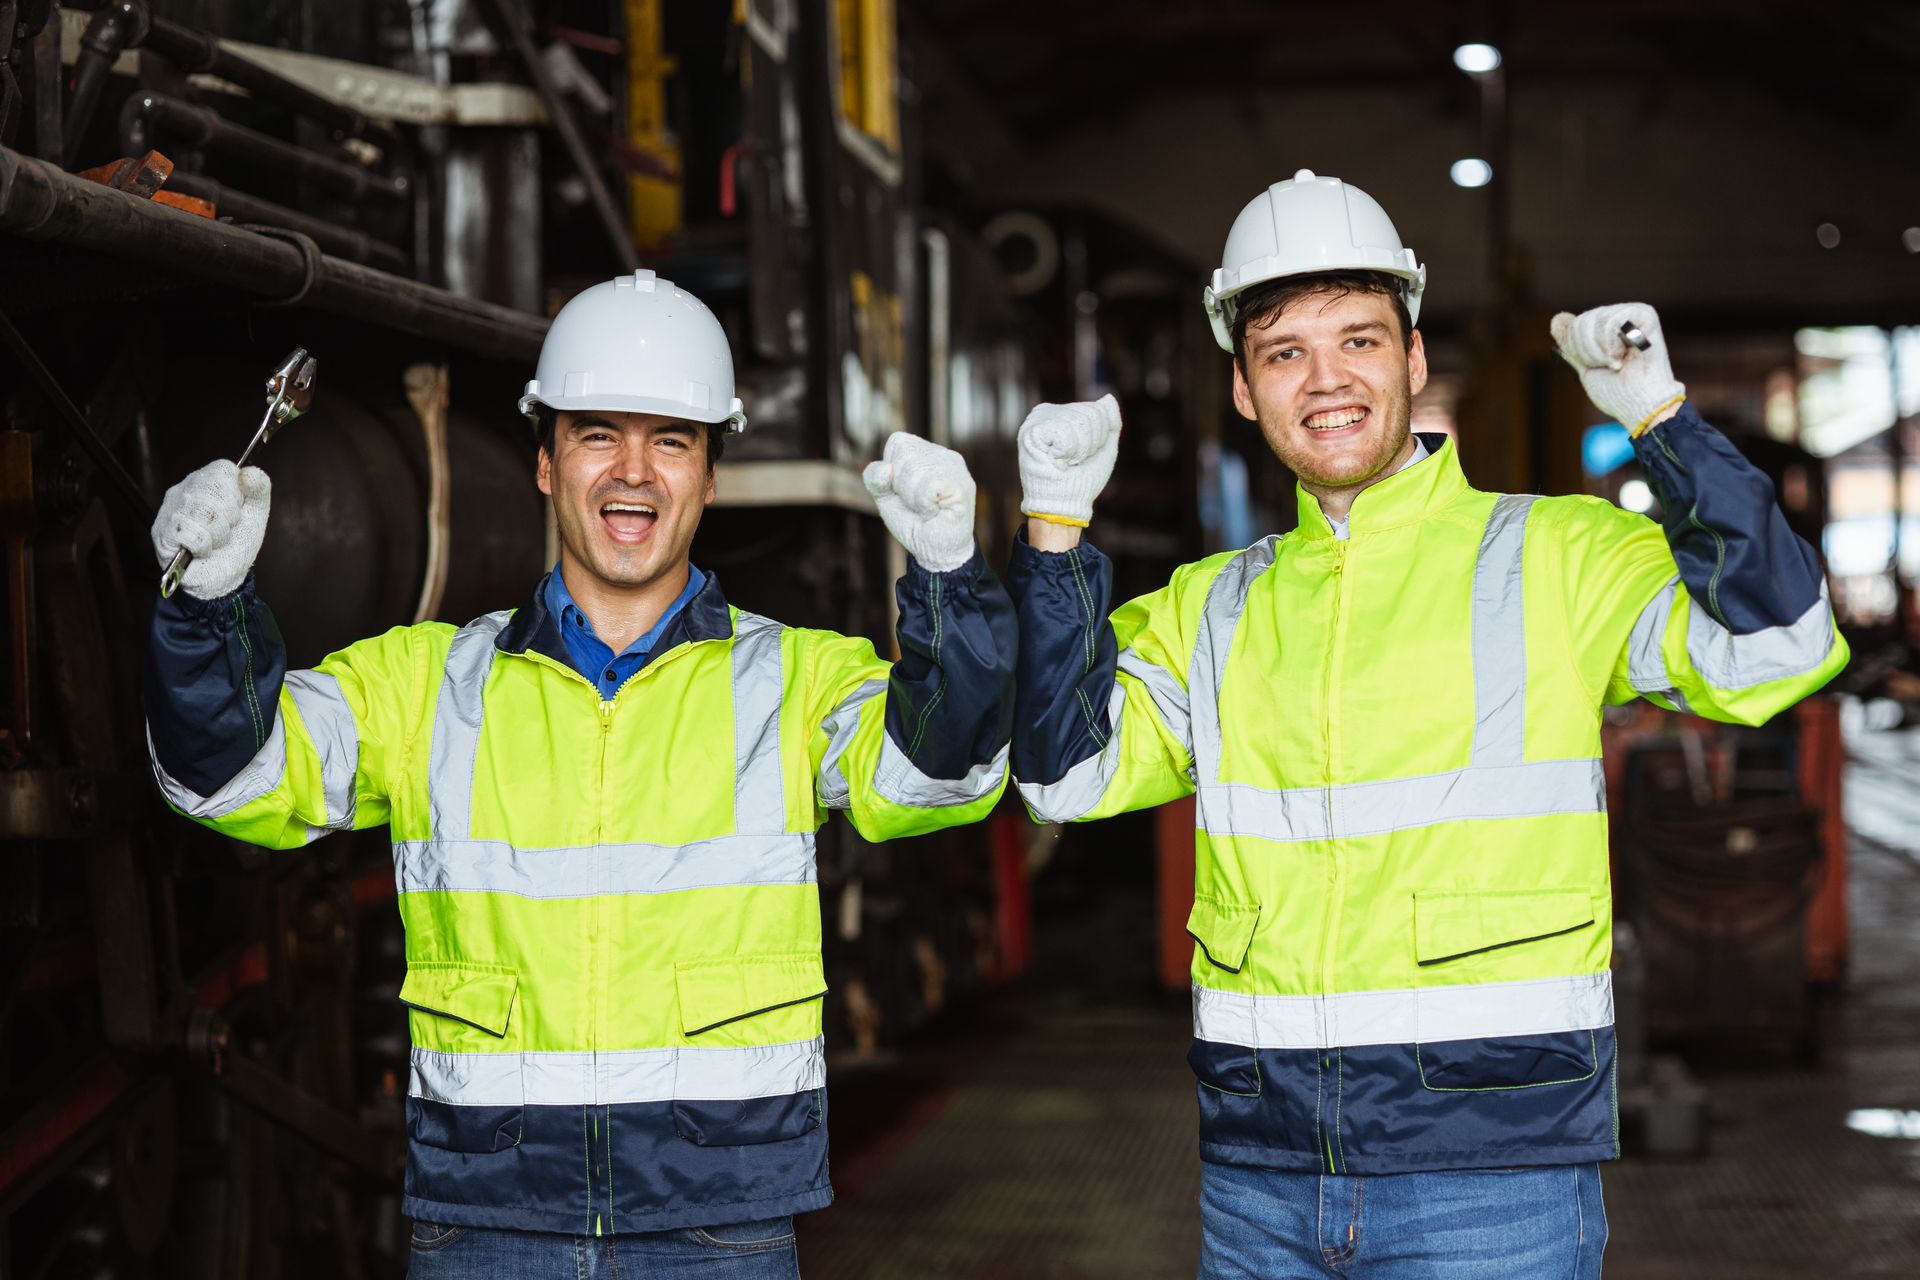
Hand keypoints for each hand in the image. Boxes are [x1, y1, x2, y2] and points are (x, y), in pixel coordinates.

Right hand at [151, 460, 271, 598]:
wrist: (223, 578)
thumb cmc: (236, 543)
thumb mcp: (255, 513)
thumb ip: (258, 488)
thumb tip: (248, 472)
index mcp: (206, 480)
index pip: (224, 469)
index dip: (237, 494)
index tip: (236, 510)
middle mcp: (184, 490)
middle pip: (214, 489)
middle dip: (229, 517)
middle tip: (224, 530)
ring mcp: (170, 510)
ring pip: (203, 511)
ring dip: (218, 534)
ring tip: (213, 541)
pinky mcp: (162, 533)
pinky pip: (191, 533)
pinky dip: (203, 547)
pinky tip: (200, 550)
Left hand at [863, 433, 975, 572]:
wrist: (935, 551)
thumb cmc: (913, 521)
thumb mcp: (884, 497)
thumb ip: (874, 478)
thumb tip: (887, 469)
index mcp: (926, 451)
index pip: (898, 442)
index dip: (892, 471)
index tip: (905, 491)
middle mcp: (944, 454)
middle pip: (904, 457)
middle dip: (902, 488)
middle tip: (918, 505)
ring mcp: (956, 469)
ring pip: (915, 471)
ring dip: (913, 499)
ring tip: (928, 510)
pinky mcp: (962, 485)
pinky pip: (928, 487)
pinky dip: (924, 506)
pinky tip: (936, 513)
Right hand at [1017, 394, 1120, 524]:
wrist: (1064, 503)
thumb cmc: (1082, 479)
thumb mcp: (1104, 448)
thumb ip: (1110, 422)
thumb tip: (1108, 397)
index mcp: (1063, 413)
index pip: (1096, 410)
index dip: (1099, 437)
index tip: (1084, 455)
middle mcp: (1048, 412)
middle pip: (1089, 415)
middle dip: (1090, 444)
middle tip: (1073, 461)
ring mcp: (1037, 420)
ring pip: (1077, 423)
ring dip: (1077, 451)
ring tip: (1063, 462)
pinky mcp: (1030, 432)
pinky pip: (1063, 433)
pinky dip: (1065, 453)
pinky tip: (1054, 461)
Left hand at [1550, 303, 1686, 435]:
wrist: (1640, 404)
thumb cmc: (1617, 392)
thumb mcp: (1585, 367)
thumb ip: (1571, 344)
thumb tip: (1557, 319)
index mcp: (1606, 328)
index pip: (1574, 326)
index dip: (1579, 351)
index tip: (1599, 366)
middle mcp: (1619, 317)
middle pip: (1582, 322)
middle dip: (1589, 352)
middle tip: (1611, 366)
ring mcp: (1632, 314)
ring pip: (1594, 320)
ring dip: (1601, 352)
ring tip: (1620, 363)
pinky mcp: (1644, 315)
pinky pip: (1610, 321)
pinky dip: (1612, 345)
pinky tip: (1627, 355)